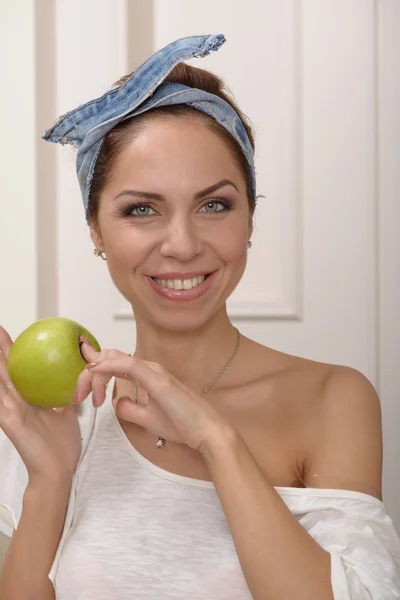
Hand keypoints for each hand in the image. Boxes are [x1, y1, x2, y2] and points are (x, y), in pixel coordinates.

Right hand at [0, 325, 81, 485]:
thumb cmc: (60, 446)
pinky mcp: (10, 422)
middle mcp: (15, 403)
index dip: (12, 352)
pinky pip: (0, 401)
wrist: (57, 471)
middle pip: (5, 370)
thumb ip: (61, 397)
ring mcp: (10, 412)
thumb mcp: (63, 413)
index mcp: (27, 400)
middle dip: (1, 349)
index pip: (18, 370)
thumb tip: (70, 382)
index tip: (8, 334)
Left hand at [76, 342, 233, 452]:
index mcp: (146, 375)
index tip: (80, 387)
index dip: (93, 370)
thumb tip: (115, 402)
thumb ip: (130, 409)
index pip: (113, 364)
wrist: (206, 432)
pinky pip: (127, 364)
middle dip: (87, 374)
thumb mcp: (147, 418)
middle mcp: (149, 368)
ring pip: (114, 359)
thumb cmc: (183, 424)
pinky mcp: (157, 379)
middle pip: (109, 359)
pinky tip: (95, 371)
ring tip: (85, 394)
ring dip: (94, 373)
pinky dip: (108, 365)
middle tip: (79, 397)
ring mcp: (153, 371)